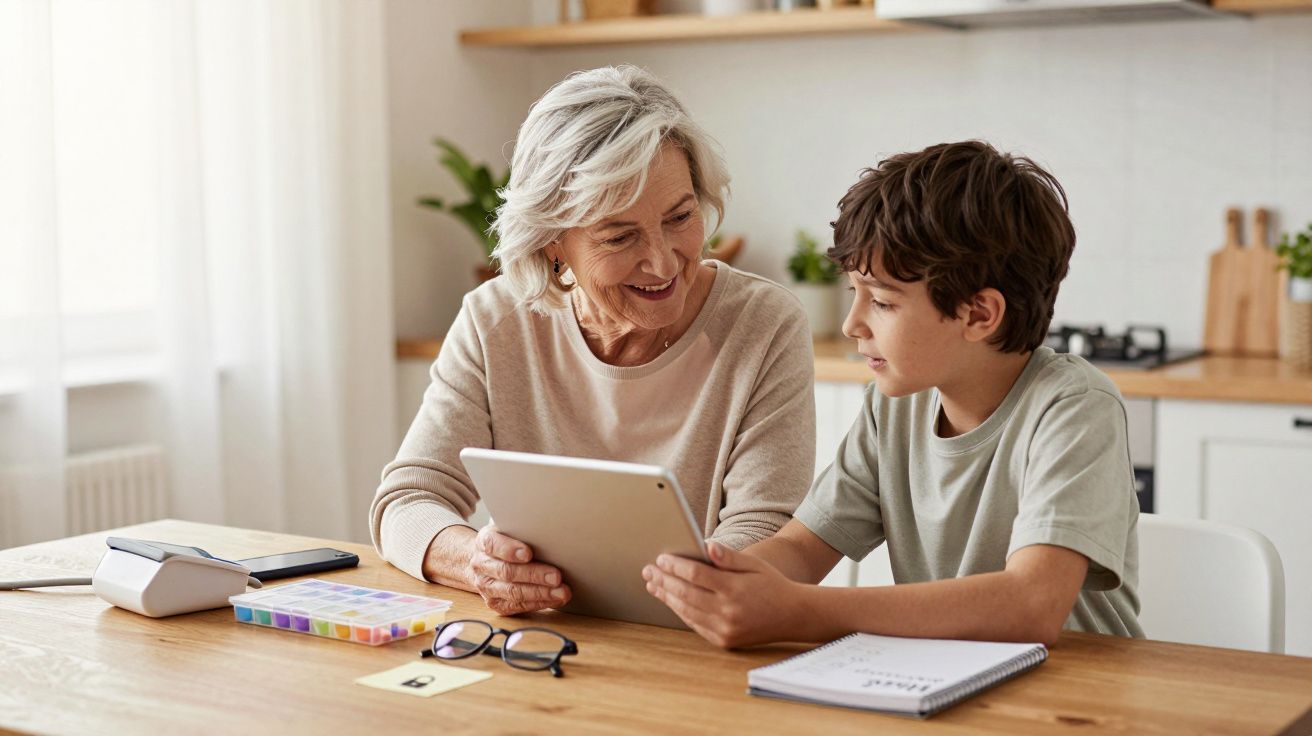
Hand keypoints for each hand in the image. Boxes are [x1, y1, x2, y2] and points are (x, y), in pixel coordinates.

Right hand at [468, 524, 570, 615]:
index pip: (493, 545)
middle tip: (556, 576)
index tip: (528, 553)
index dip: (510, 550)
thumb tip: (552, 533)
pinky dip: (538, 603)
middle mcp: (481, 565)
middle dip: (534, 575)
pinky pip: (517, 606)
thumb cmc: (508, 540)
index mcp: (484, 541)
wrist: (486, 559)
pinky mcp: (495, 603)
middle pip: (507, 572)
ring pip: (513, 592)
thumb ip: (525, 529)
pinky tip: (554, 600)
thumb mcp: (512, 528)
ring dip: (540, 593)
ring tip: (561, 592)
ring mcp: (486, 586)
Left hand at [643, 541, 812, 648]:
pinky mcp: (725, 641)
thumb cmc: (772, 584)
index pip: (696, 574)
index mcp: (735, 588)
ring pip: (687, 611)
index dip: (675, 566)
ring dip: (667, 597)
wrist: (793, 616)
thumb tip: (706, 545)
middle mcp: (728, 611)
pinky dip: (681, 612)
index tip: (661, 558)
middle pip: (686, 593)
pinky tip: (671, 601)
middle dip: (664, 581)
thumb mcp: (754, 564)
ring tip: (653, 585)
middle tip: (648, 571)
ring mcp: (725, 629)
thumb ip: (728, 556)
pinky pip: (696, 625)